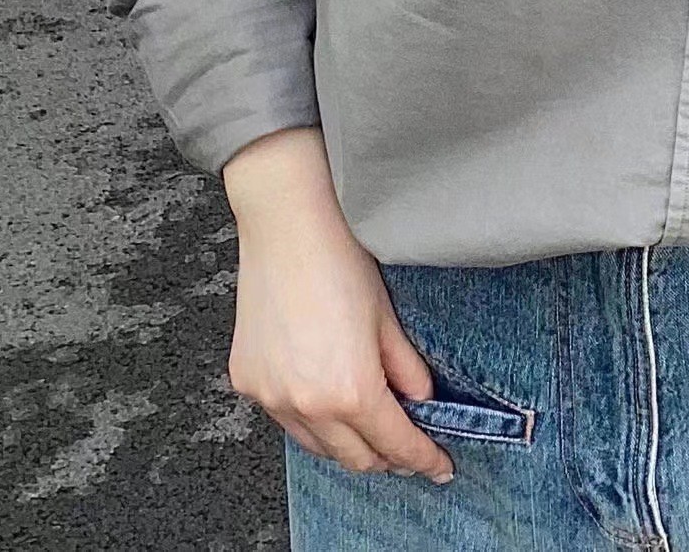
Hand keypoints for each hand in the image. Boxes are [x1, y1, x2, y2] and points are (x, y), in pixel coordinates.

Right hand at [224, 127, 454, 481]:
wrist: (286, 223)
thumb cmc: (340, 258)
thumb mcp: (387, 316)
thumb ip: (405, 367)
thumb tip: (420, 399)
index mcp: (351, 390)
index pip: (395, 444)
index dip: (423, 458)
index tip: (440, 465)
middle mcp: (307, 404)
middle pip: (355, 458)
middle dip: (386, 457)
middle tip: (408, 448)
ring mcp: (272, 396)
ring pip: (317, 446)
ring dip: (346, 444)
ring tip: (368, 428)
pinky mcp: (248, 382)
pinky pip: (285, 419)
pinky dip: (309, 419)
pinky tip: (324, 399)